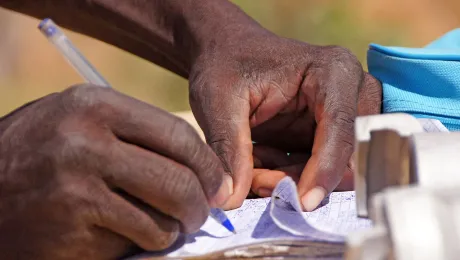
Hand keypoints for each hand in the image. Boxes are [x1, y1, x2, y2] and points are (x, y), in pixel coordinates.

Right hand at [0, 85, 228, 258]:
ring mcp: (76, 193)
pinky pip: (132, 246)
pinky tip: (122, 234)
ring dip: (170, 230)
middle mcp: (85, 145)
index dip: (208, 165)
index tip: (219, 184)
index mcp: (94, 106)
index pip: (178, 136)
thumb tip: (200, 167)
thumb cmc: (40, 151)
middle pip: (178, 182)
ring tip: (161, 225)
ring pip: (161, 222)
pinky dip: (139, 245)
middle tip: (199, 213)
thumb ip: (135, 133)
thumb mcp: (79, 120)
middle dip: (199, 205)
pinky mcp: (70, 237)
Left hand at [189, 31, 380, 210]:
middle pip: (344, 156)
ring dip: (291, 179)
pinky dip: (288, 176)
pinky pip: (317, 170)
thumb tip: (231, 200)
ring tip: (250, 168)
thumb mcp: (219, 102)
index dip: (324, 171)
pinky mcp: (327, 133)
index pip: (342, 129)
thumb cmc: (224, 66)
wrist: (225, 53)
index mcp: (333, 72)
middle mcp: (350, 93)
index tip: (301, 203)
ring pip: (332, 170)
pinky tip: (259, 163)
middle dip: (301, 177)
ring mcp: (342, 115)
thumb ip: (229, 150)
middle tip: (255, 179)